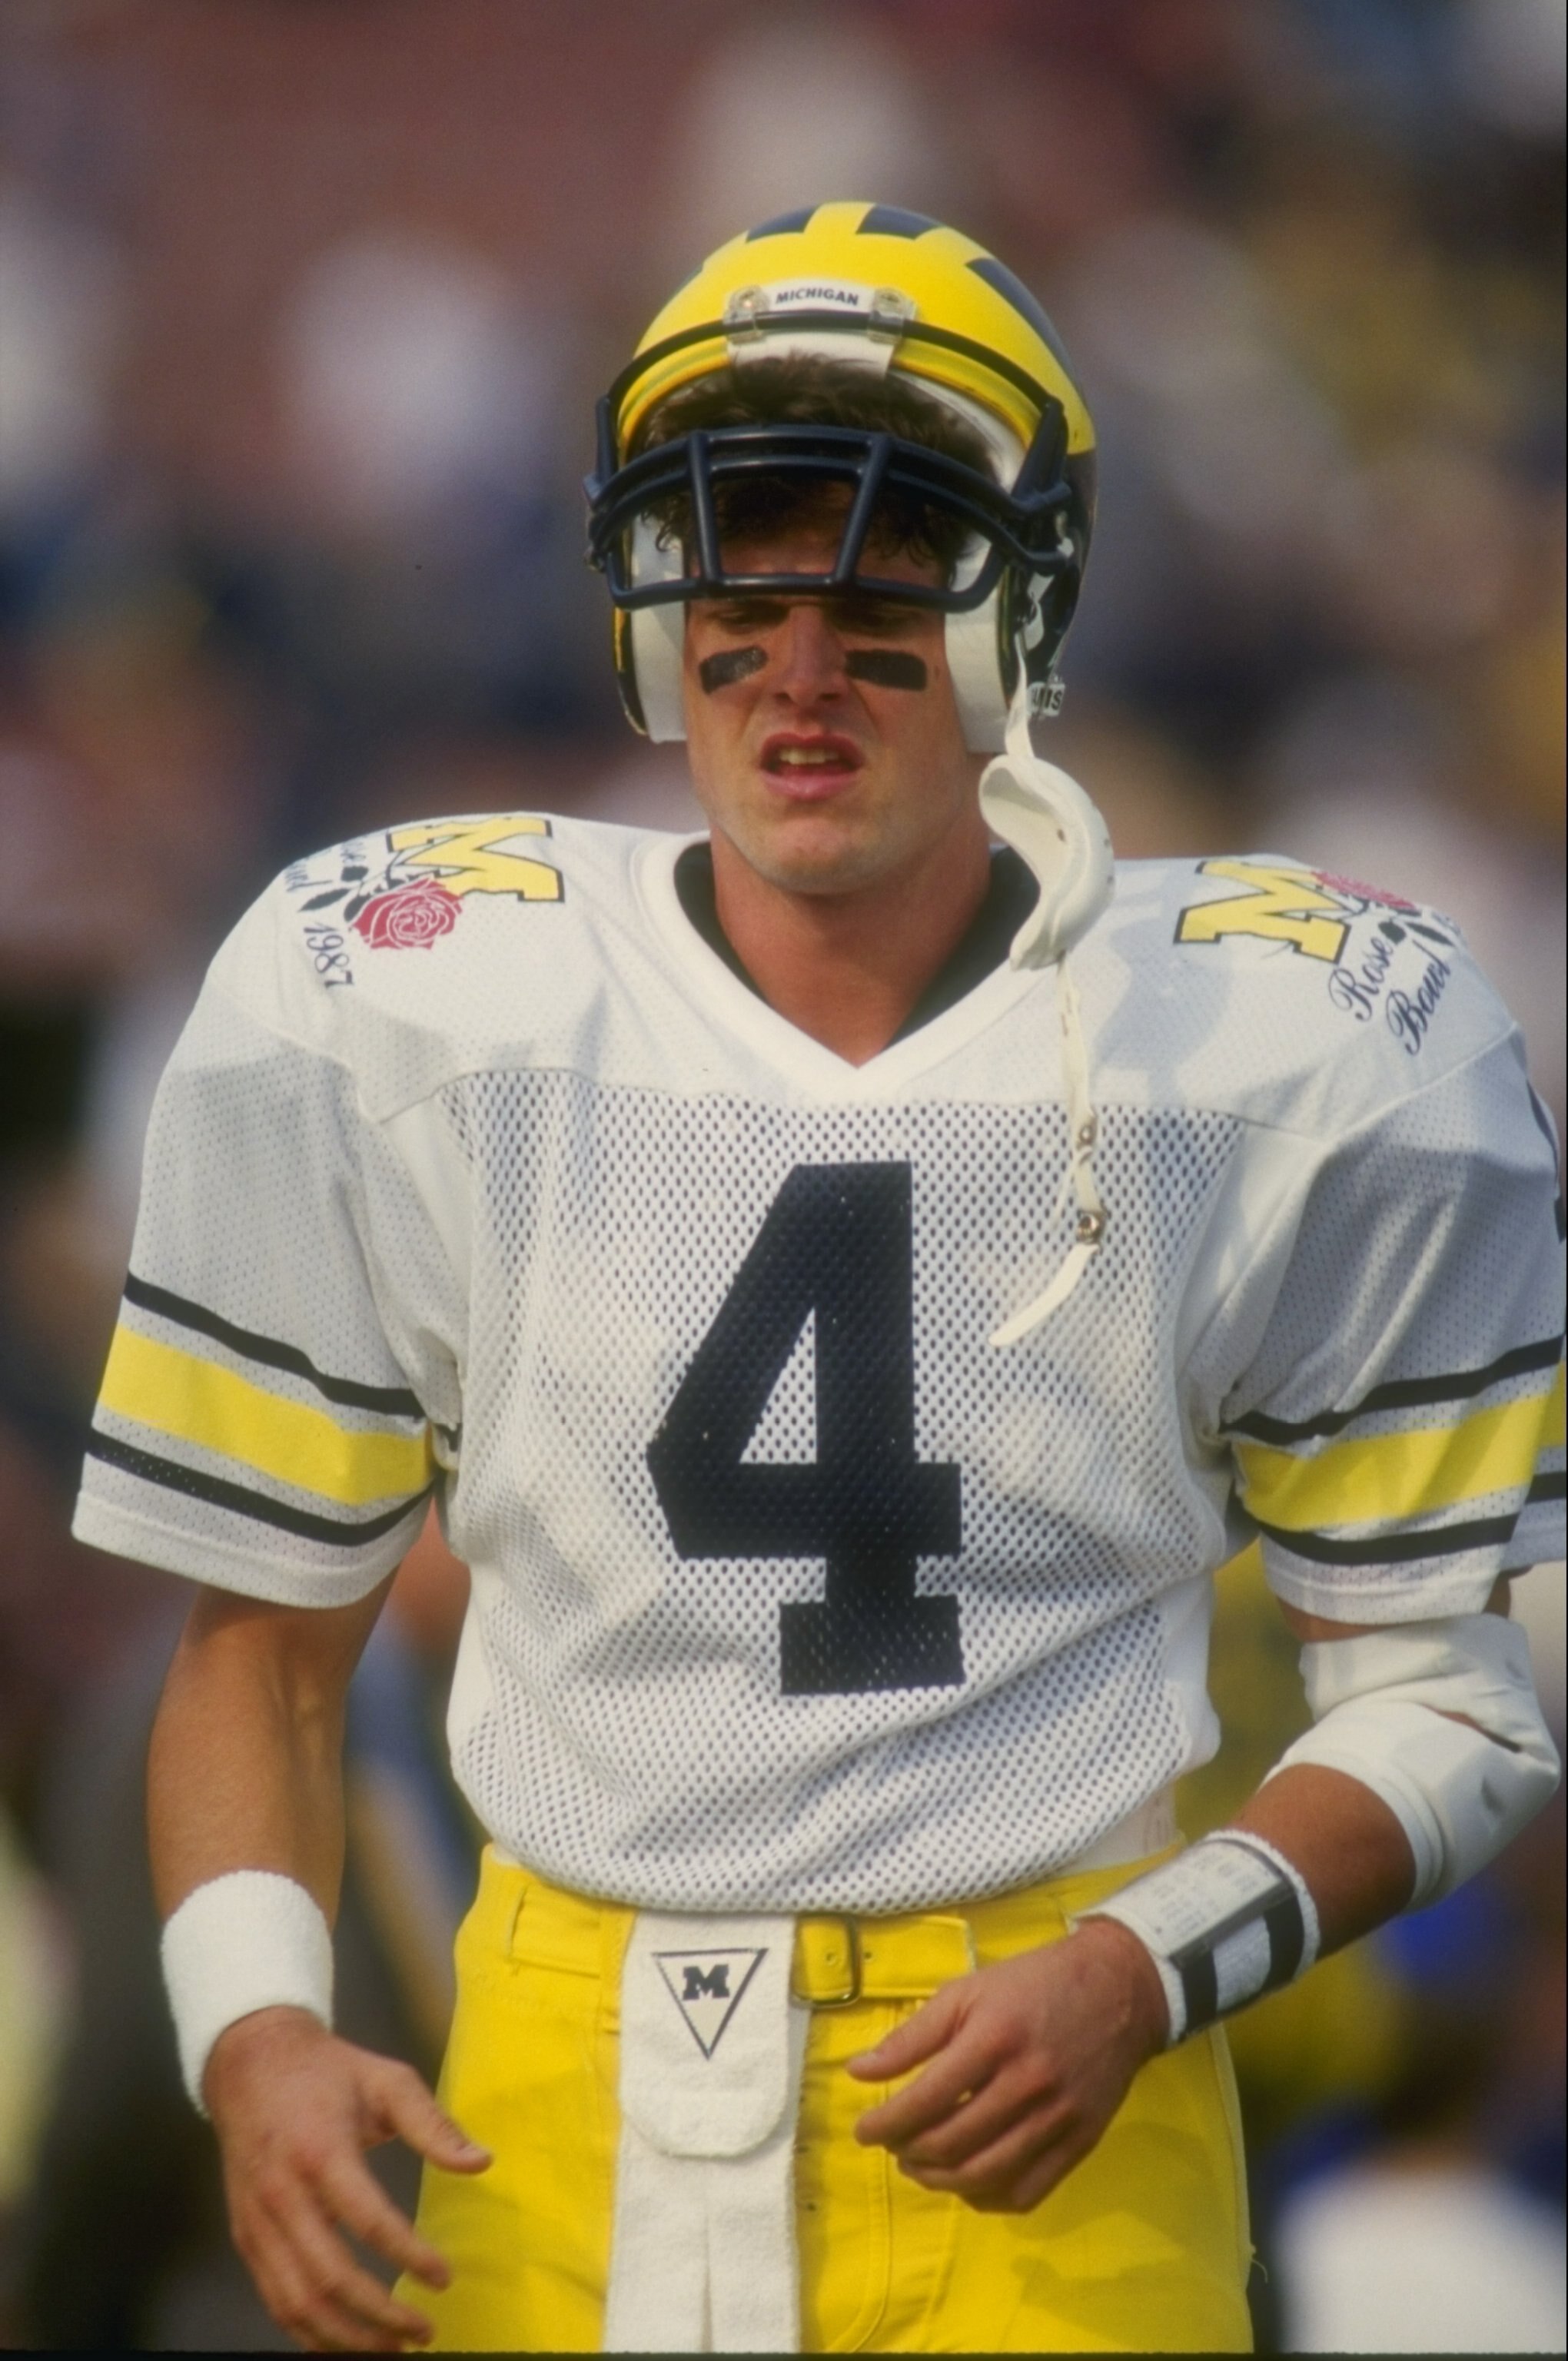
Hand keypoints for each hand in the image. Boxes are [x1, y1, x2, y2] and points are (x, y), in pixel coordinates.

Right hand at [204, 2005, 489, 2351]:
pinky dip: (307, 2332)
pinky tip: (343, 2343)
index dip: (409, 2255)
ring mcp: (258, 2223)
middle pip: (329, 2277)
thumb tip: (481, 2163)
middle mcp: (283, 2195)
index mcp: (321, 2152)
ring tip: (390, 2351)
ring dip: (344, 2337)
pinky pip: (274, 2299)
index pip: (368, 2220)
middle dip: (378, 2316)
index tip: (444, 2278)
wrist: (249, 2064)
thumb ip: (432, 2124)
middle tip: (422, 2332)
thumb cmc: (327, 2072)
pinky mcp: (245, 2238)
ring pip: (297, 2302)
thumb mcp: (386, 2080)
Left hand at [847, 1920, 1167, 2213]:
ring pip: (985, 2175)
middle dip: (908, 2153)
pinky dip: (987, 2198)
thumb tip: (858, 2072)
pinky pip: (1027, 2192)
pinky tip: (967, 2182)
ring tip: (920, 2166)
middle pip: (952, 2143)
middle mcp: (1027, 2083)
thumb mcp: (967, 1991)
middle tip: (893, 2146)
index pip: (926, 2100)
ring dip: (939, 2180)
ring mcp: (1059, 2118)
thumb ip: (912, 2035)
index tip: (863, 2130)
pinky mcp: (1081, 2142)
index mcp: (994, 2038)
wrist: (1118, 1991)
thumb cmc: (1032, 1985)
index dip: (885, 2123)